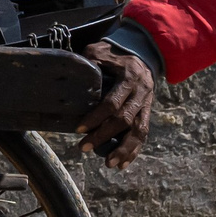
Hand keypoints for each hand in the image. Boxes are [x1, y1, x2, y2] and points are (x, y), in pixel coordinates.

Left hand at [74, 40, 156, 168]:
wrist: (142, 53)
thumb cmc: (114, 53)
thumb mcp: (100, 51)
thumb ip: (88, 63)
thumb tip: (67, 76)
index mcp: (129, 76)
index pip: (112, 101)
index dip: (96, 117)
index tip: (79, 128)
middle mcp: (141, 92)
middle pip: (125, 119)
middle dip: (104, 135)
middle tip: (83, 148)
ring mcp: (146, 103)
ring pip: (140, 131)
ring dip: (125, 150)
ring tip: (110, 165)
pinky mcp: (147, 112)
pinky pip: (144, 134)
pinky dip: (134, 150)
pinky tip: (123, 164)